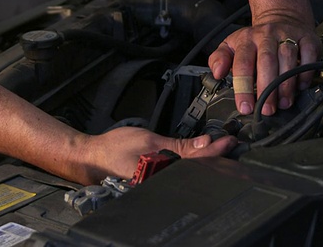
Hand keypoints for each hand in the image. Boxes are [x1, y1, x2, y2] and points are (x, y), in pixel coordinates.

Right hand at [80, 127, 236, 184]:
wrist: (92, 157)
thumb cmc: (113, 149)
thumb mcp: (149, 141)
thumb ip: (178, 145)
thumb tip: (203, 143)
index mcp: (162, 174)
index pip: (197, 163)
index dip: (215, 152)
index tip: (228, 142)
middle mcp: (161, 181)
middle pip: (196, 169)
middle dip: (215, 156)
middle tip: (230, 143)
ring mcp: (158, 181)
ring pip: (189, 171)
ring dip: (205, 159)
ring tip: (220, 147)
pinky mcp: (155, 178)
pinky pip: (178, 171)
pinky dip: (191, 162)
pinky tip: (199, 155)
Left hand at [208, 20, 319, 115]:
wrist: (282, 18)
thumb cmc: (256, 39)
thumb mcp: (232, 45)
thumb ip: (219, 58)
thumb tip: (216, 72)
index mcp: (247, 39)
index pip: (243, 63)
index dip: (244, 87)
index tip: (245, 106)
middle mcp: (267, 35)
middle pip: (267, 61)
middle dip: (267, 88)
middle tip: (266, 109)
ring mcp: (288, 35)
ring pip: (288, 58)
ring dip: (286, 84)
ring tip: (284, 103)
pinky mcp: (307, 38)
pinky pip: (308, 54)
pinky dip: (306, 72)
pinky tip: (301, 86)